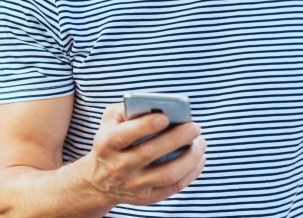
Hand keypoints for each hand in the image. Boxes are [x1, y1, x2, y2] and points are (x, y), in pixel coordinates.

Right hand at [81, 102, 206, 206]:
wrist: (101, 180)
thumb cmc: (112, 141)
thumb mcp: (109, 120)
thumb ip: (128, 108)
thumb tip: (156, 104)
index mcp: (107, 144)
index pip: (124, 135)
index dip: (145, 125)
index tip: (165, 116)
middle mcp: (118, 166)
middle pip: (149, 153)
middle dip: (176, 138)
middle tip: (195, 127)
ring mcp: (133, 185)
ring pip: (167, 174)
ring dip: (189, 157)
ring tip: (201, 142)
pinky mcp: (147, 197)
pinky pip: (174, 187)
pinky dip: (191, 172)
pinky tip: (199, 158)